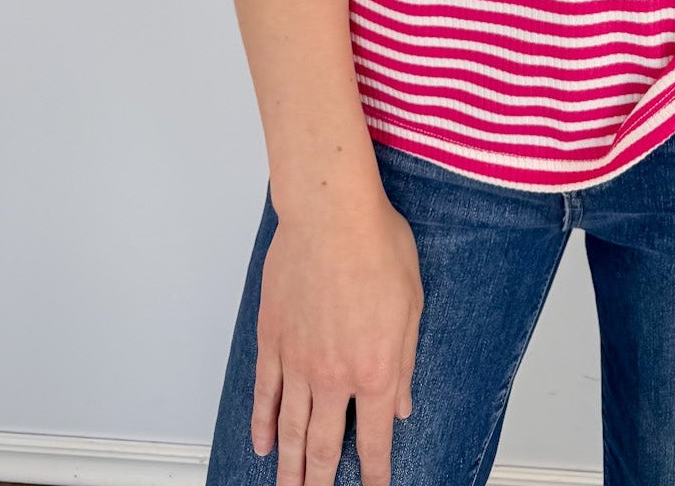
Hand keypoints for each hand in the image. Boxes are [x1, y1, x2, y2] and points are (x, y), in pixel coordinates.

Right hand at [252, 186, 423, 485]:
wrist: (330, 214)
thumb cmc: (376, 246)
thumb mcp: (412, 305)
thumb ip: (405, 363)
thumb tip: (402, 406)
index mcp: (375, 369)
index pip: (374, 439)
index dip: (374, 474)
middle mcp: (333, 376)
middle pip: (324, 447)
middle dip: (322, 483)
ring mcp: (297, 361)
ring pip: (290, 430)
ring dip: (290, 467)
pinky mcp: (272, 340)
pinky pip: (264, 394)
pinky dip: (263, 424)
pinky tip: (264, 444)